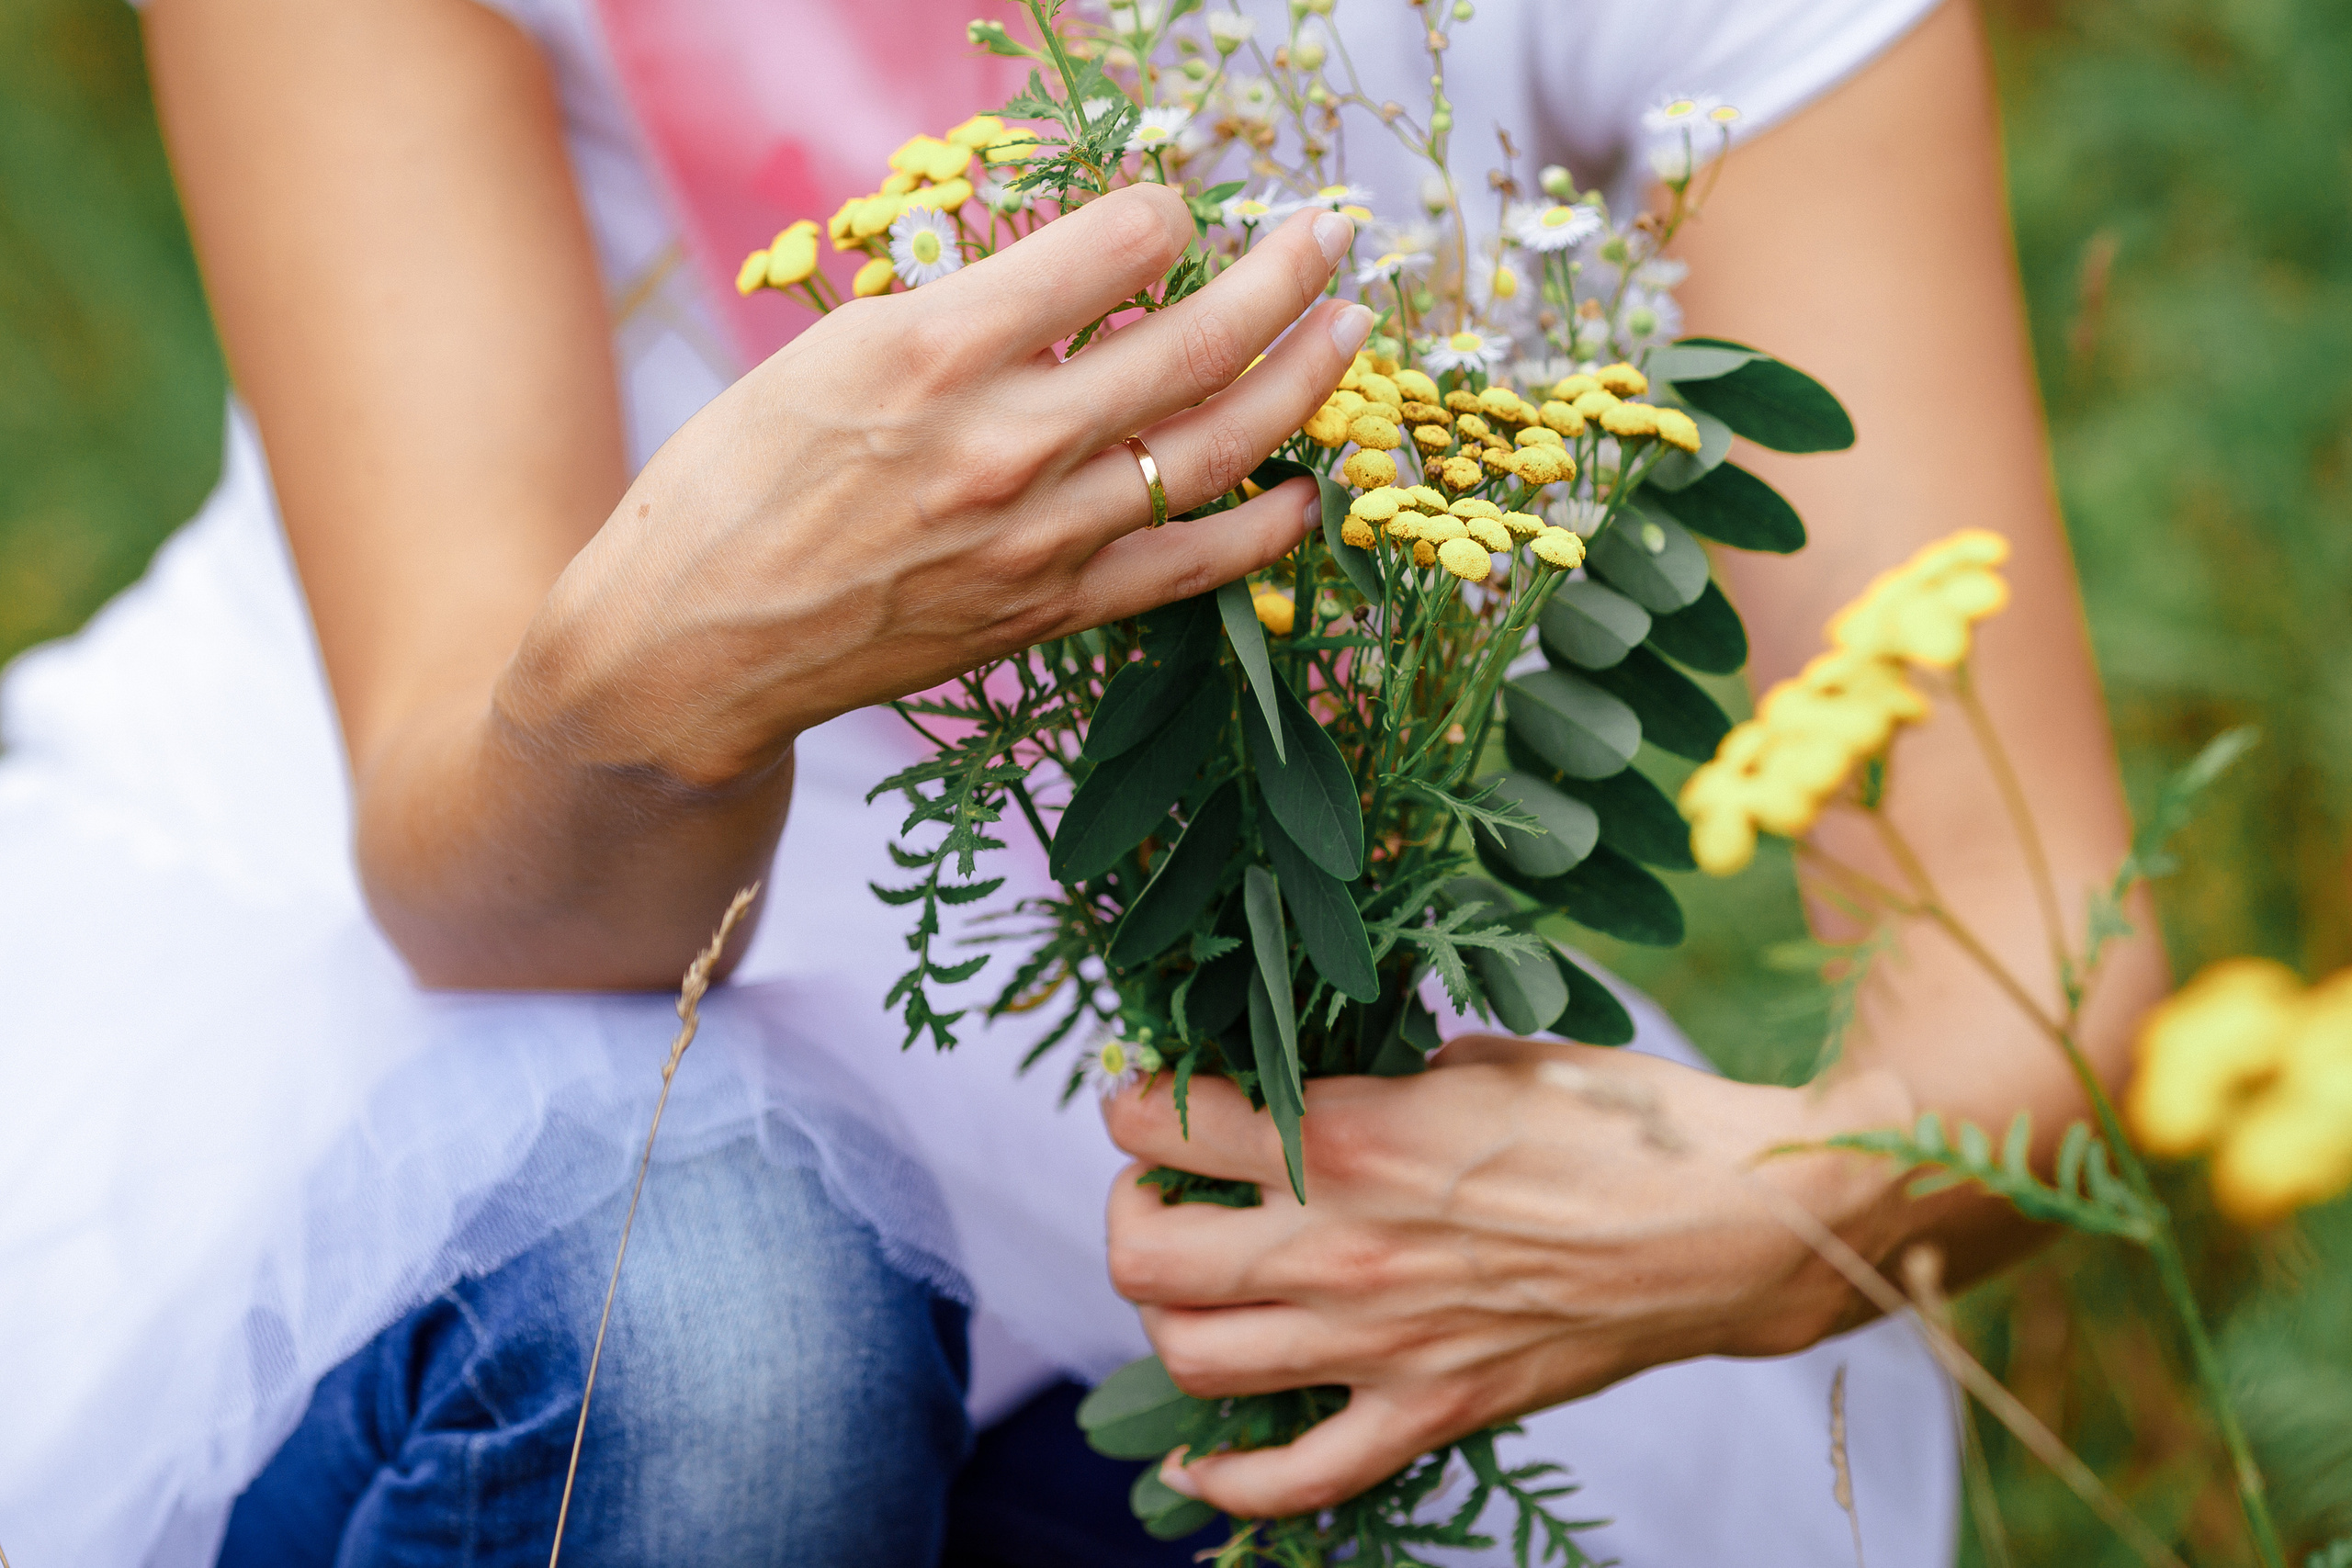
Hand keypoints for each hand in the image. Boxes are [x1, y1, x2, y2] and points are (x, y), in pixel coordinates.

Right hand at [503, 186, 1372, 789]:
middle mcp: (1004, 438)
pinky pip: (1190, 568)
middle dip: (1278, 275)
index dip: (1162, 211)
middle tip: (1325, 236)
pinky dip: (1265, 530)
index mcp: (935, 347)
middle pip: (1191, 338)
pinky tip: (1309, 492)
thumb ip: (964, 311)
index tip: (1173, 207)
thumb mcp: (830, 350)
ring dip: (1299, 379)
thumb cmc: (733, 482)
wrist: (688, 644)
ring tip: (1347, 331)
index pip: (1111, 245)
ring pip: (1214, 445)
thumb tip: (1074, 270)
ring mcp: (1038, 534)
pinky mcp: (1048, 611)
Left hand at [1100, 1036, 1915, 1517]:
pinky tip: (1196, 1463)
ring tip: (1196, 1287)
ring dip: (1167, 1323)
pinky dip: (1228, 1482)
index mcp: (1349, 1135)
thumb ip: (1381, 1077)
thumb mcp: (1481, 1059)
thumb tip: (1328, 1080)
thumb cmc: (1619, 1119)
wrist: (1733, 1225)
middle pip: (1146, 1259)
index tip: (1151, 1098)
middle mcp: (1342, 1245)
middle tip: (1165, 1191)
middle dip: (1130, 1216)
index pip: (1162, 1125)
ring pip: (1193, 1362)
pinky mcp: (1432, 1414)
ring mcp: (1381, 1345)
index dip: (1134, 1104)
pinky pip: (1296, 1480)